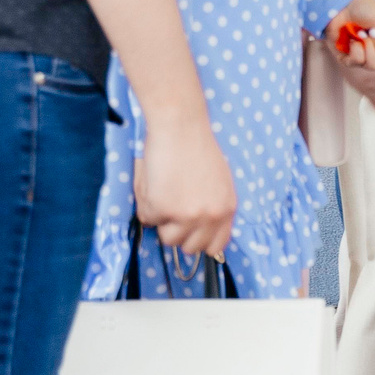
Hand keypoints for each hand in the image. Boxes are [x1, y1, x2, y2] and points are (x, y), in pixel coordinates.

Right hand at [132, 110, 236, 256]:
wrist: (180, 127)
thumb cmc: (196, 147)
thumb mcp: (218, 181)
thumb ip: (212, 206)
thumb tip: (195, 229)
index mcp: (227, 208)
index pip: (217, 245)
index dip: (200, 241)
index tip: (190, 234)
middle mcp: (211, 216)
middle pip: (190, 247)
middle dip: (178, 233)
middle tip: (171, 210)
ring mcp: (187, 215)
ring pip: (168, 239)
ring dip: (162, 222)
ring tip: (164, 194)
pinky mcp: (163, 209)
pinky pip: (148, 220)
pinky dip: (146, 205)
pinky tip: (154, 183)